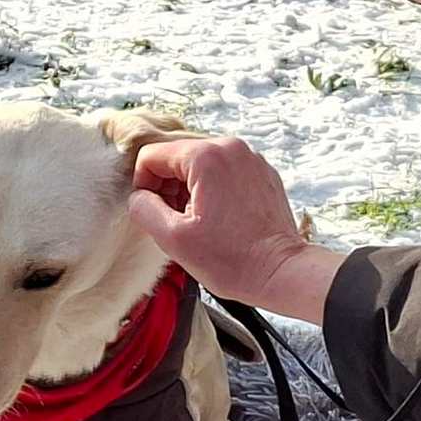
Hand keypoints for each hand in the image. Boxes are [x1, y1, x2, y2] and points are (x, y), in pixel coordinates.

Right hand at [129, 137, 342, 323]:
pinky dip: (213, 191)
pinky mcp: (262, 173)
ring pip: (200, 164)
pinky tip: (219, 219)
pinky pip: (224, 172)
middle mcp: (231, 148)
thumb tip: (139, 197)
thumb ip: (144, 209)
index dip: (143, 185)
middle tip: (175, 220)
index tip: (153, 211)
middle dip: (167, 186)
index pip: (152, 156)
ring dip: (189, 189)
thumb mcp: (173, 239)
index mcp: (206, 157)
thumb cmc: (233, 260)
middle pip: (177, 156)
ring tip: (198, 222)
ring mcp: (250, 159)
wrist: (281, 272)